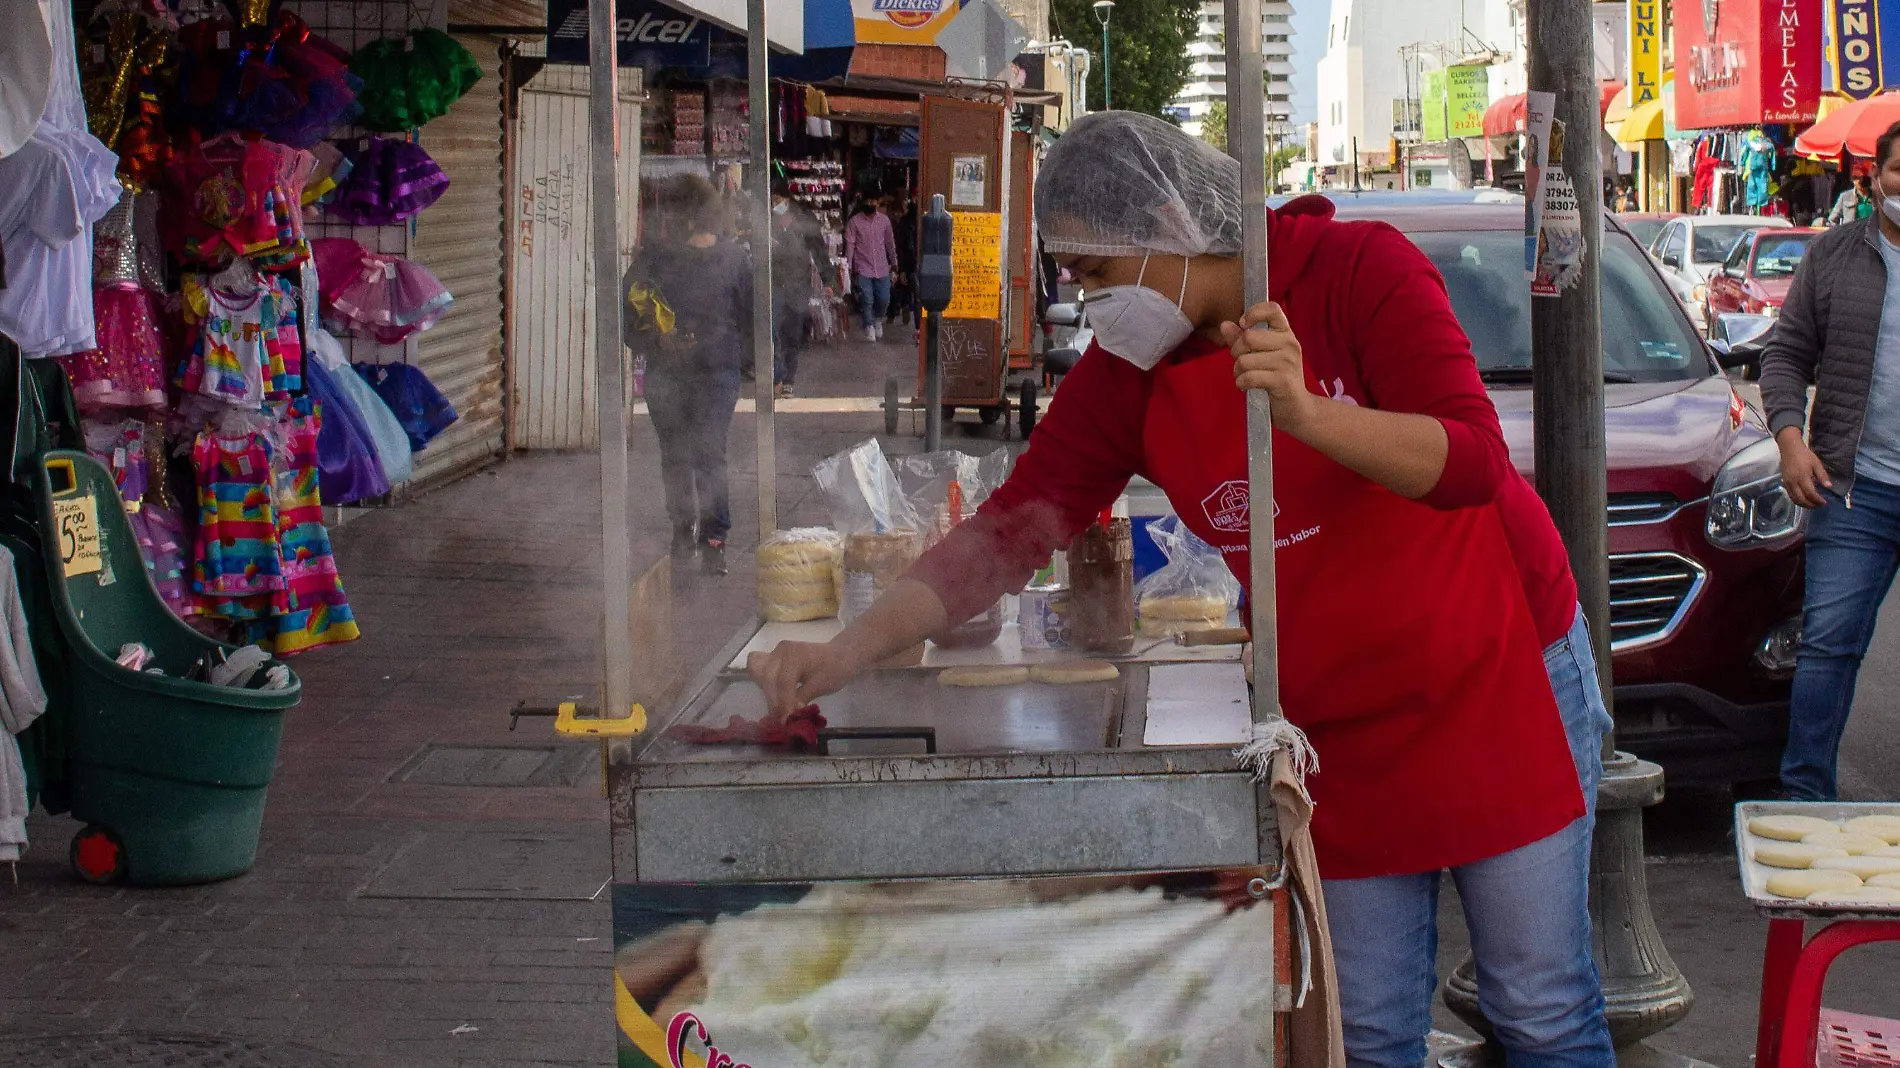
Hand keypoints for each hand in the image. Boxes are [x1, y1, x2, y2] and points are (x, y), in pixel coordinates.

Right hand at [748, 641, 863, 716]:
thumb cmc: (835, 669)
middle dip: (774, 701)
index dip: (782, 703)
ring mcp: (775, 653)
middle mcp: (781, 651)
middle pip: (767, 678)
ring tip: (779, 710)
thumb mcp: (821, 686)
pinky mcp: (774, 658)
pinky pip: (760, 670)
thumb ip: (801, 699)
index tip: (785, 721)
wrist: (840, 655)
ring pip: (759, 673)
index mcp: (795, 654)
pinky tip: (775, 698)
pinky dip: (764, 684)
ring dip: (767, 693)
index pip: (782, 682)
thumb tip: (787, 716)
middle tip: (782, 720)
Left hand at [1221, 302, 1319, 433]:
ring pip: (1245, 360)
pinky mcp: (1282, 381)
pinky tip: (1247, 386)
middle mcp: (1290, 344)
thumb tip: (1225, 324)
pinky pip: (1249, 377)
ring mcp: (1287, 362)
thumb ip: (1242, 339)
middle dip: (1236, 352)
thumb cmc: (1277, 379)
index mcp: (1286, 333)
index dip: (1253, 313)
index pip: (1272, 309)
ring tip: (1245, 377)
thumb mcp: (1261, 355)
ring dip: (1238, 372)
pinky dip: (1241, 383)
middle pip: (1248, 337)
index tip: (1243, 325)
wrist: (1297, 408)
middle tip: (1242, 363)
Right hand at [1777, 429, 1832, 508]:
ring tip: (1812, 504)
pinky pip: (1790, 495)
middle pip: (1801, 499)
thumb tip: (1829, 487)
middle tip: (1819, 505)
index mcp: (1803, 477)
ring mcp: (1787, 483)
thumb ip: (1822, 476)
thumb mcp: (1816, 463)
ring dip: (1803, 504)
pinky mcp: (1784, 482)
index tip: (1825, 502)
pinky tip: (1803, 499)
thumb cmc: (1804, 454)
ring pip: (1794, 499)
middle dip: (1811, 505)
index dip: (1818, 500)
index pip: (1810, 493)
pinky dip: (1797, 500)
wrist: (1789, 448)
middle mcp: (1793, 482)